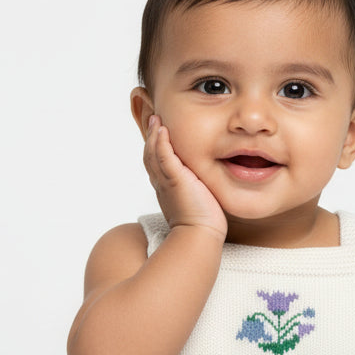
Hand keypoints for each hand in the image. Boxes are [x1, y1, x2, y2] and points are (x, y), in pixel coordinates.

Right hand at [143, 116, 226, 238]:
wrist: (199, 234)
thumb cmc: (202, 223)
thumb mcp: (197, 201)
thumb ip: (196, 189)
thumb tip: (204, 185)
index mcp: (166, 188)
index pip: (157, 164)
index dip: (156, 148)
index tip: (159, 134)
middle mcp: (161, 184)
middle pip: (151, 156)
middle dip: (152, 137)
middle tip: (154, 121)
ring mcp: (166, 181)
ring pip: (154, 154)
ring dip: (154, 135)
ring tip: (157, 120)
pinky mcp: (174, 179)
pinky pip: (163, 156)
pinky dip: (161, 142)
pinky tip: (163, 129)